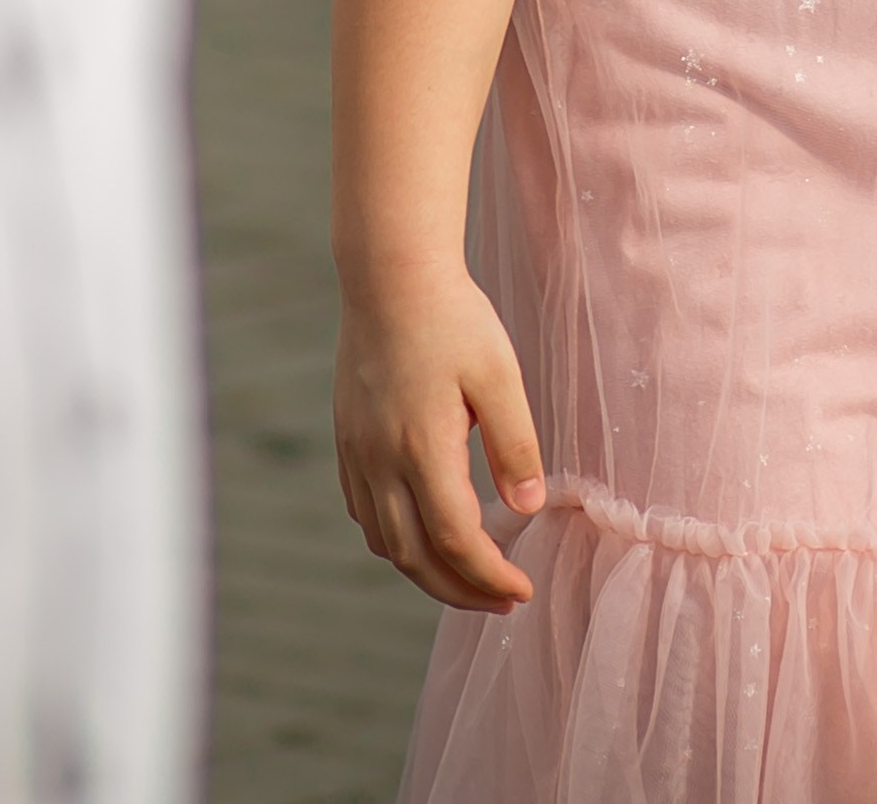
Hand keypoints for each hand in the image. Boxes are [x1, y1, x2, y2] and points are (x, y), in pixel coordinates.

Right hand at [334, 266, 546, 613]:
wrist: (390, 275)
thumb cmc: (453, 318)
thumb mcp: (499, 374)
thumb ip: (515, 444)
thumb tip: (529, 507)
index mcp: (422, 449)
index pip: (457, 541)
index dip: (490, 576)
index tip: (523, 590)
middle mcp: (381, 461)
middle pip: (415, 558)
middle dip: (460, 591)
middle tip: (502, 601)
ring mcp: (357, 453)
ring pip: (384, 542)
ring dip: (425, 572)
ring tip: (467, 576)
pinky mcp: (347, 439)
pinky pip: (363, 512)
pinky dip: (393, 539)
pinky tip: (421, 533)